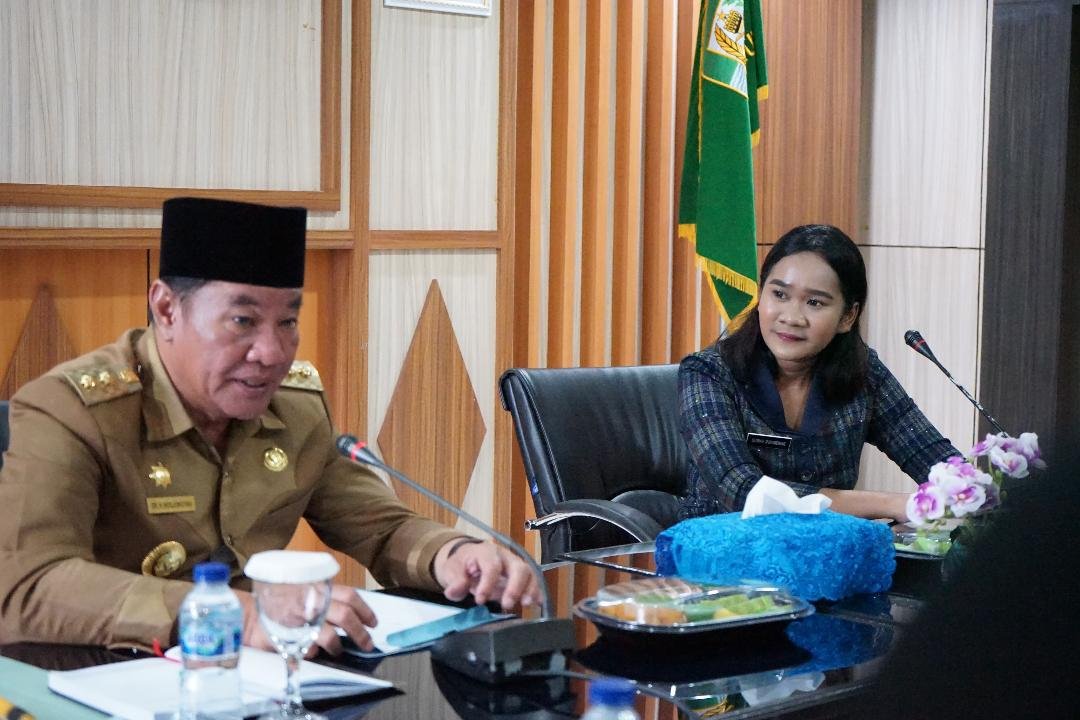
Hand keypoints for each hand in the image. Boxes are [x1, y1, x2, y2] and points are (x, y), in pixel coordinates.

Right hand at [238, 583, 377, 656]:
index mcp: (319, 587)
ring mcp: (301, 620)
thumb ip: (325, 597)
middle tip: (367, 643)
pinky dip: (316, 651)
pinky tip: (314, 651)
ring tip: (338, 650)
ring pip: (329, 635)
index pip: (351, 596)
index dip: (366, 610)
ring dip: (338, 646)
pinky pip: (310, 648)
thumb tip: (349, 613)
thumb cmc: (279, 600)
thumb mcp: (305, 589)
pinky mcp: (289, 637)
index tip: (373, 622)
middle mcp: (312, 602)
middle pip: (345, 616)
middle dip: (360, 632)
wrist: (250, 611)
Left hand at [432, 539, 540, 610]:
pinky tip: (537, 603)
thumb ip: (454, 580)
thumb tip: (455, 591)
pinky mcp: (521, 574)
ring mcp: (515, 564)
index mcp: (486, 552)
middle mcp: (505, 556)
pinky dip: (536, 592)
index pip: (492, 566)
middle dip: (515, 586)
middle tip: (507, 604)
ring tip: (525, 604)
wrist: (468, 558)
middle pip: (518, 567)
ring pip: (529, 573)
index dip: (488, 584)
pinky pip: (533, 580)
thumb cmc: (462, 564)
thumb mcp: (452, 570)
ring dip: (530, 589)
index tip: (480, 600)